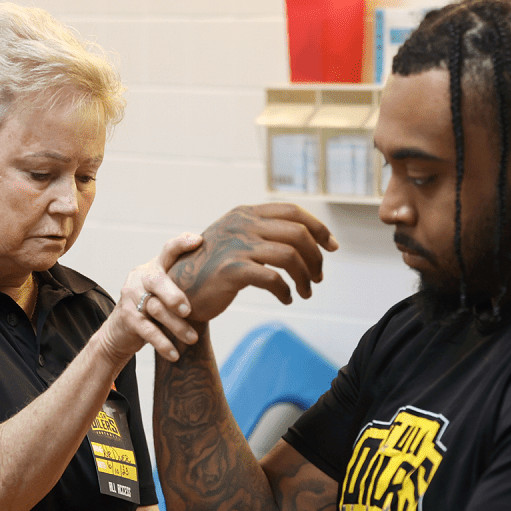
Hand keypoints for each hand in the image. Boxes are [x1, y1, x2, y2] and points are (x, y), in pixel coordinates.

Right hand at [93, 233, 203, 364]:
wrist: (120, 331)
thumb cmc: (154, 308)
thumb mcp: (166, 290)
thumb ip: (185, 283)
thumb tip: (229, 279)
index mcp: (155, 267)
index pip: (168, 250)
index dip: (181, 243)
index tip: (199, 240)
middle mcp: (141, 277)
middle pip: (158, 281)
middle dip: (174, 295)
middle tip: (188, 310)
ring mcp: (131, 296)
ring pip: (155, 309)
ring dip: (176, 326)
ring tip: (192, 339)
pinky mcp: (126, 317)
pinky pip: (147, 330)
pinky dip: (162, 344)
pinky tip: (175, 354)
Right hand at [169, 204, 337, 322]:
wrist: (178, 290)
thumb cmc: (213, 268)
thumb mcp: (237, 240)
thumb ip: (263, 233)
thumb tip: (306, 237)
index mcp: (245, 213)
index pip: (293, 212)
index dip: (318, 228)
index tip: (332, 246)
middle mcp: (241, 224)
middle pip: (297, 234)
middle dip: (315, 257)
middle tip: (318, 276)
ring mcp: (235, 246)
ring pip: (289, 256)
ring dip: (305, 277)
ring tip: (306, 291)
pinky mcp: (231, 270)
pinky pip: (273, 279)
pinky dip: (286, 290)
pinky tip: (288, 298)